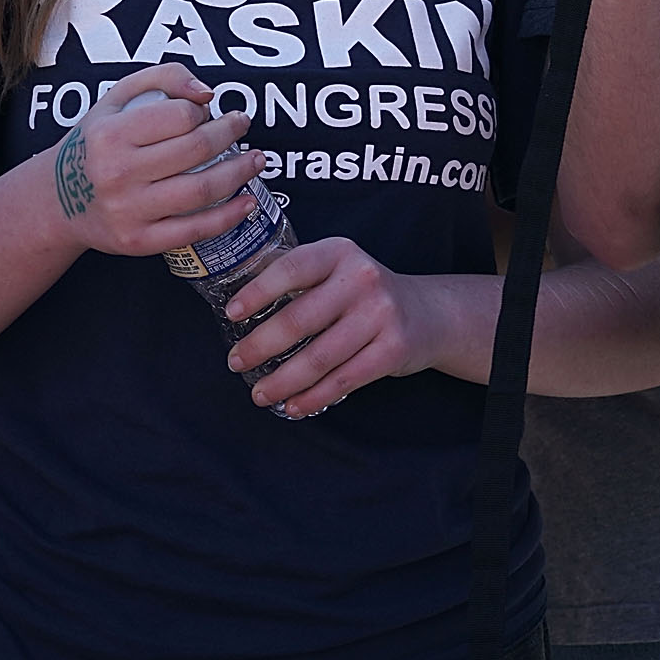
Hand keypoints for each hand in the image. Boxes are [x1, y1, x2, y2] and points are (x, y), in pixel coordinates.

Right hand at [45, 63, 262, 258]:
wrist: (56, 200)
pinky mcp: (139, 240)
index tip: (211, 112)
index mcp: (111, 135)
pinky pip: (195, 229)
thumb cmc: (96, 143)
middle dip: (231, 134)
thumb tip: (207, 93)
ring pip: (203, 189)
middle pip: (197, 150)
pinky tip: (248, 201)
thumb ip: (163, 78)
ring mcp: (129, 210)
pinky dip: (229, 216)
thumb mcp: (117, 99)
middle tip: (242, 126)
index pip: (181, 116)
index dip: (204, 112)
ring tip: (256, 160)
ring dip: (241, 172)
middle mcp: (118, 173)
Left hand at [222, 238, 460, 419]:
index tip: (231, 314)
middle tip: (236, 362)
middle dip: (259, 347)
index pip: (292, 268)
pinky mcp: (394, 349)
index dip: (257, 292)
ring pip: (319, 358)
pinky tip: (293, 405)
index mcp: (340, 253)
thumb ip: (297, 277)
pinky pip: (343, 381)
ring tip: (260, 393)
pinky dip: (313, 397)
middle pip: (299, 319)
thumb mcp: (336, 269)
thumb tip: (237, 305)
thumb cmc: (365, 294)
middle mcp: (363, 279)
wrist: (428, 313)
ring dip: (282, 382)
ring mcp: (382, 315)